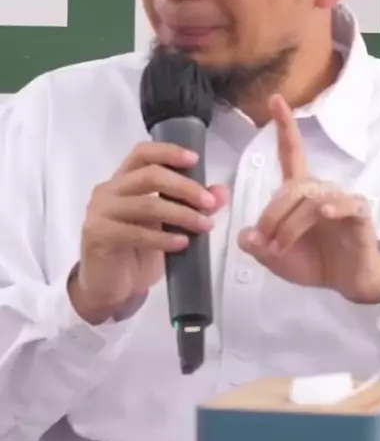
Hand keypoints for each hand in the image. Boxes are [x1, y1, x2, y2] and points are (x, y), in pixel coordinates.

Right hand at [70, 141, 226, 323]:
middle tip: (209, 203)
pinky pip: (135, 233)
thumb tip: (221, 192)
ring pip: (146, 205)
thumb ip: (191, 206)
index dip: (168, 152)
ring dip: (181, 214)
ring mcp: (100, 212)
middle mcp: (109, 190)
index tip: (195, 159)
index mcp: (124, 180)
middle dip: (185, 187)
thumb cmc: (138, 253)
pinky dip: (163, 238)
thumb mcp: (168, 227)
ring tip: (204, 226)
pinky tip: (182, 244)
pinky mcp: (98, 235)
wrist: (110, 288)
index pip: (142, 153)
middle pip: (149, 175)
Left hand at [238, 95, 379, 303]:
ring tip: (280, 249)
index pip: (291, 152)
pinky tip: (324, 212)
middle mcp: (320, 189)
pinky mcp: (359, 214)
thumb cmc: (313, 260)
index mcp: (299, 191)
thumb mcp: (276, 257)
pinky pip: (347, 203)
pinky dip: (335, 206)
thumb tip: (245, 236)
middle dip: (272, 216)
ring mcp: (341, 199)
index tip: (275, 98)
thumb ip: (258, 246)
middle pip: (292, 187)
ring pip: (312, 200)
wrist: (348, 281)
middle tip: (265, 246)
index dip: (284, 126)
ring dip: (290, 225)